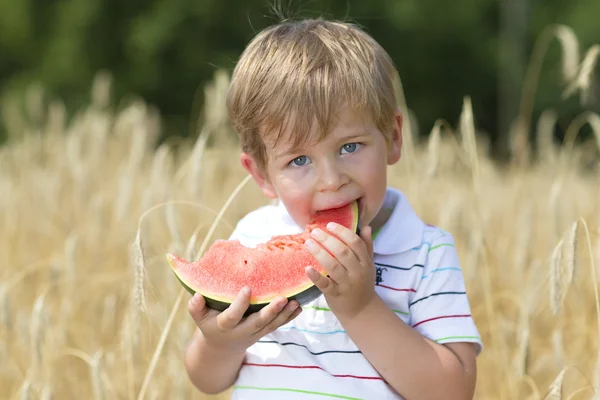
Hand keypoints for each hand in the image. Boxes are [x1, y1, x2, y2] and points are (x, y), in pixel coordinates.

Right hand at [187, 287, 301, 352]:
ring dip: (284, 314)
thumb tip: (197, 295)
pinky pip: (277, 326)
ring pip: (271, 325)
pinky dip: (289, 318)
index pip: (232, 316)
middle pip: (258, 322)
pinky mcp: (263, 332)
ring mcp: (255, 333)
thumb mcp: (199, 318)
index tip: (247, 288)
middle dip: (271, 312)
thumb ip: (196, 307)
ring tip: (296, 302)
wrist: (221, 348)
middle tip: (282, 298)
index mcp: (224, 326)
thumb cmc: (209, 324)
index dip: (240, 304)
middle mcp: (242, 331)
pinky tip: (299, 307)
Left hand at [304, 223, 375, 318]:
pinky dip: (316, 277)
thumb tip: (366, 226)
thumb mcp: (368, 265)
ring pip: (333, 266)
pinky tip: (307, 268)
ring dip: (319, 252)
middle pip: (343, 252)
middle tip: (315, 231)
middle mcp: (358, 272)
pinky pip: (325, 285)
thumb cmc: (362, 283)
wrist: (361, 310)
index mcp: (365, 262)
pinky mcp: (336, 294)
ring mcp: (347, 284)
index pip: (355, 243)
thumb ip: (367, 245)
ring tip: (308, 242)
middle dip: (328, 239)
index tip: (329, 225)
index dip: (342, 232)